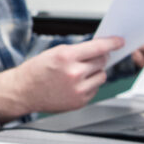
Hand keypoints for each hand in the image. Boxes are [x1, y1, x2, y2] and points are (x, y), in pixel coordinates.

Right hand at [0, 37, 123, 120]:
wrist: (23, 91)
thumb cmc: (36, 71)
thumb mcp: (54, 53)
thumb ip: (76, 51)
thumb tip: (97, 50)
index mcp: (66, 57)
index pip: (98, 48)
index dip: (111, 43)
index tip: (119, 42)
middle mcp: (74, 73)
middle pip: (102, 61)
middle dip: (99, 58)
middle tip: (89, 58)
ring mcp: (78, 89)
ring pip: (101, 75)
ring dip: (95, 72)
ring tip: (78, 73)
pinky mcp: (80, 101)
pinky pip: (95, 88)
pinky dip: (89, 84)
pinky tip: (74, 84)